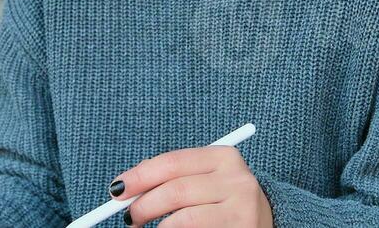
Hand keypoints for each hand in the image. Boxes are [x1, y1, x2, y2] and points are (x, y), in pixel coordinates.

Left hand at [110, 144, 274, 227]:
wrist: (262, 224)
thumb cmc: (219, 202)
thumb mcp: (202, 181)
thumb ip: (170, 179)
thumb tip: (124, 189)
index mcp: (224, 157)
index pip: (171, 163)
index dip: (139, 177)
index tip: (116, 190)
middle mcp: (238, 181)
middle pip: (175, 191)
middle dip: (143, 207)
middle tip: (129, 218)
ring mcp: (243, 209)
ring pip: (183, 221)